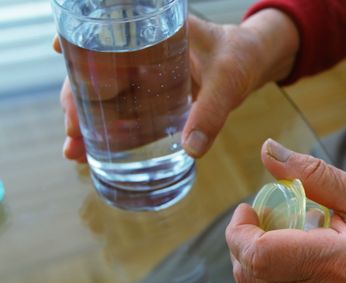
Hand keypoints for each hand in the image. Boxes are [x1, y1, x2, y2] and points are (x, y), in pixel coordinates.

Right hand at [54, 10, 298, 161]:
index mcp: (154, 33)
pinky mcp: (152, 96)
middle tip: (72, 134)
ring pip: (105, 96)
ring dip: (88, 122)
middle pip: (96, 72)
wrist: (251, 63)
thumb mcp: (228, 80)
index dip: (78, 49)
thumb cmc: (239, 58)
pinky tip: (96, 153)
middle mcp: (140, 52)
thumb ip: (212, 112)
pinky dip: (111, 131)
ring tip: (76, 152)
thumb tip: (192, 149)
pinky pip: (125, 111)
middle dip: (76, 101)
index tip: (61, 62)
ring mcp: (144, 75)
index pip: (105, 36)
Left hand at [225, 139, 345, 282]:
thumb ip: (311, 173)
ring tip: (287, 227)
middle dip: (242, 239)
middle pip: (249, 273)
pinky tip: (299, 246)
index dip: (241, 230)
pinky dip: (272, 263)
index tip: (249, 206)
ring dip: (256, 251)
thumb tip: (267, 149)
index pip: (261, 256)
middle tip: (264, 211)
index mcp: (335, 263)